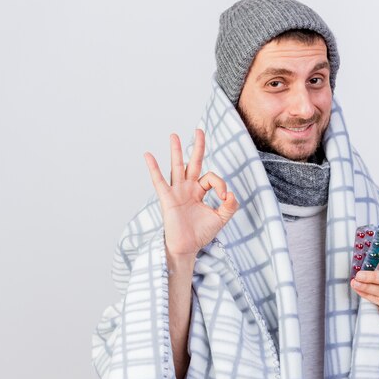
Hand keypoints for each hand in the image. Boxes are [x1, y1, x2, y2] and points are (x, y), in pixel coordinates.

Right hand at [144, 129, 238, 256]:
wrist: (187, 247)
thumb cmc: (201, 234)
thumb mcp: (221, 218)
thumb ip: (229, 206)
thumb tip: (231, 193)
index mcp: (199, 191)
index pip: (211, 178)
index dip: (220, 184)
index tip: (224, 197)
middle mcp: (188, 188)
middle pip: (193, 162)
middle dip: (197, 147)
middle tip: (199, 130)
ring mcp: (177, 191)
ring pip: (177, 167)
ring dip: (176, 151)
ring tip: (174, 135)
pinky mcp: (168, 198)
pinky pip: (159, 181)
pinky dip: (153, 168)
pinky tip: (148, 155)